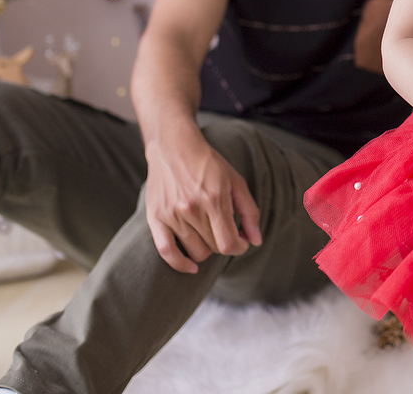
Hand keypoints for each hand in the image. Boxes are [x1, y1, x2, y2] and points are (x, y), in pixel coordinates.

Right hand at [144, 127, 260, 272]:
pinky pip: (166, 252)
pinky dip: (180, 264)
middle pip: (214, 248)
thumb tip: (256, 240)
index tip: (242, 241)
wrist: (174, 147)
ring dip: (207, 249)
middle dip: (225, 243)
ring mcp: (172, 215)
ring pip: (195, 252)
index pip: (229, 244)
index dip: (240, 247)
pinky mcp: (156, 218)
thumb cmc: (208, 164)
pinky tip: (192, 266)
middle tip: (226, 231)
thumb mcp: (236, 181)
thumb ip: (249, 212)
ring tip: (209, 233)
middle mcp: (191, 209)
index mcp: (214, 200)